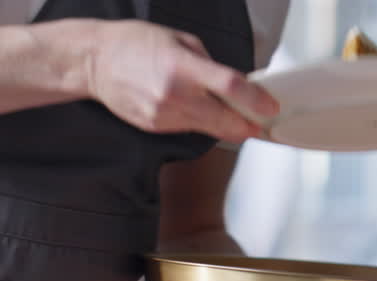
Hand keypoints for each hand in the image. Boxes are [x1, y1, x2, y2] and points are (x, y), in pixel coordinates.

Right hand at [85, 20, 277, 141]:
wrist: (93, 61)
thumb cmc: (135, 44)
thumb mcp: (179, 40)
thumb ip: (210, 64)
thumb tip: (237, 84)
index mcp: (183, 67)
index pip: (230, 87)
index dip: (256, 100)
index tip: (270, 107)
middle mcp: (174, 94)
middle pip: (226, 121)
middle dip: (247, 125)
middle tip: (258, 122)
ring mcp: (164, 115)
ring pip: (210, 129)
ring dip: (225, 125)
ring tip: (227, 112)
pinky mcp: (156, 127)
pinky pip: (189, 129)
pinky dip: (199, 122)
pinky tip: (192, 108)